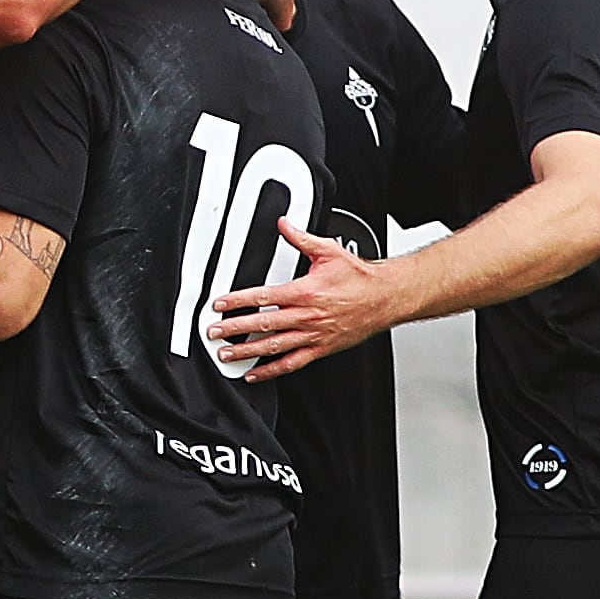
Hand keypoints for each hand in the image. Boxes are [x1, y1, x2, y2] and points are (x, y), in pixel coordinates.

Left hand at [207, 218, 396, 378]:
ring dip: (247, 353)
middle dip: (234, 329)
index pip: (263, 297)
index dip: (238, 301)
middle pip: (262, 324)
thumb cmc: (360, 278)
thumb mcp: (329, 251)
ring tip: (227, 355)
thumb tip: (283, 224)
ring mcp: (313, 336)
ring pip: (273, 347)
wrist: (385, 298)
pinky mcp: (320, 350)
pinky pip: (291, 364)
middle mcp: (307, 316)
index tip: (220, 305)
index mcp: (305, 292)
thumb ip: (301, 238)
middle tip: (214, 332)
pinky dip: (270, 371)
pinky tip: (255, 374)